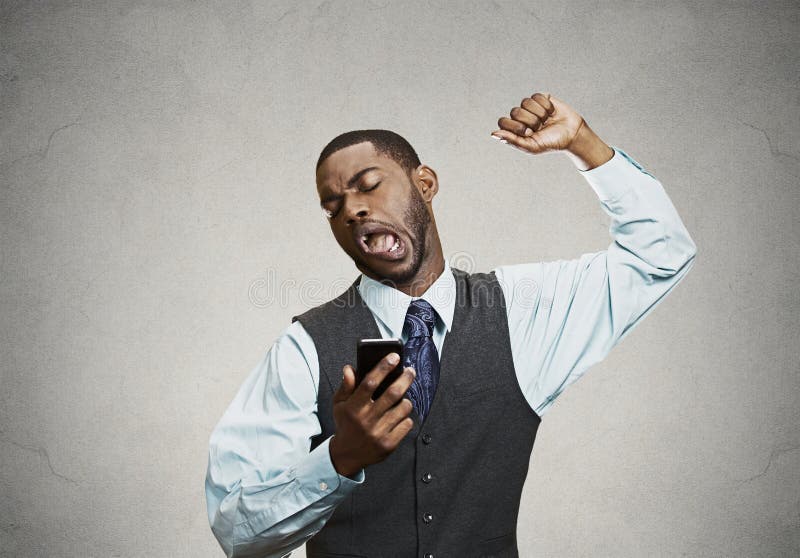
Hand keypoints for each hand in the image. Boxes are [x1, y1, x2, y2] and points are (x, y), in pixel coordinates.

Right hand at [329, 353, 415, 477]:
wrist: (347, 456)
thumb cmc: (345, 424)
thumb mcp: (340, 405)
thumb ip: (346, 386)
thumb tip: (349, 368)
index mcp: (353, 407)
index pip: (369, 382)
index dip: (383, 367)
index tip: (394, 356)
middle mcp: (366, 420)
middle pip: (392, 394)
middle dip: (405, 379)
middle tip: (410, 371)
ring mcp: (379, 433)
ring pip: (403, 408)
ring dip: (406, 400)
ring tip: (402, 399)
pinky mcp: (389, 444)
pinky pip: (406, 424)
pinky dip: (406, 418)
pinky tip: (399, 417)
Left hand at [491, 92, 584, 154]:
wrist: (572, 134)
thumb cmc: (550, 143)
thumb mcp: (531, 146)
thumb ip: (512, 140)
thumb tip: (493, 134)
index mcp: (514, 129)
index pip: (503, 122)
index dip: (516, 126)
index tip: (529, 133)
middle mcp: (520, 117)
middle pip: (515, 111)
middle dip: (530, 121)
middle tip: (539, 128)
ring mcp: (530, 107)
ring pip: (525, 102)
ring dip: (539, 114)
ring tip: (546, 121)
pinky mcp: (541, 98)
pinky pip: (537, 96)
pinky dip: (546, 106)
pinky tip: (551, 113)